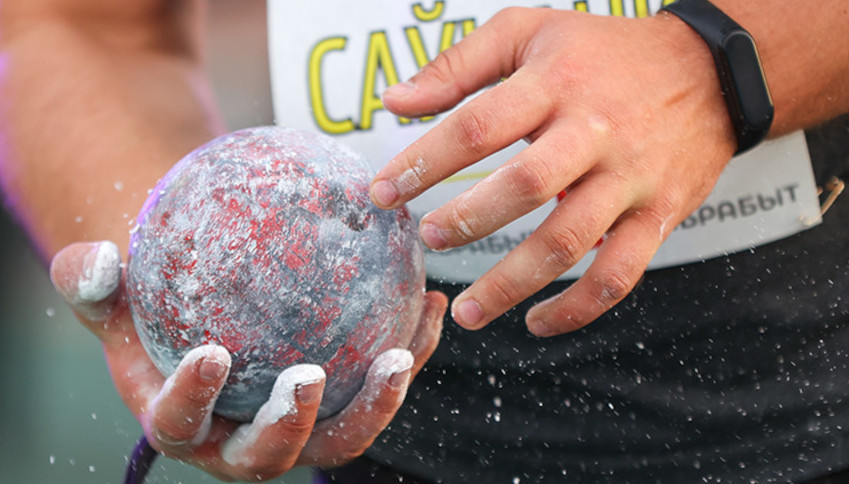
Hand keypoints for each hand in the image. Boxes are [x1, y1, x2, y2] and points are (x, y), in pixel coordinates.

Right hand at [50, 241, 445, 480]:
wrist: (204, 314)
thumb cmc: (150, 304)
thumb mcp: (111, 292)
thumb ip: (90, 282)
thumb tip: (94, 262)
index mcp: (183, 422)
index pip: (181, 423)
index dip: (194, 398)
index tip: (211, 353)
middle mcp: (242, 440)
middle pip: (272, 454)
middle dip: (292, 426)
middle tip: (310, 376)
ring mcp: (299, 427)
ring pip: (343, 435)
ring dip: (376, 404)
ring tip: (400, 353)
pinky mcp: (343, 403)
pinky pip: (380, 386)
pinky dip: (410, 350)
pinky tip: (429, 300)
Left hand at [370, 8, 736, 336]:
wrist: (708, 71)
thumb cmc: (604, 52)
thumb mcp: (530, 32)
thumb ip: (458, 65)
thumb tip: (394, 100)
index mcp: (554, 84)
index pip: (477, 126)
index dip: (423, 162)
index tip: (383, 193)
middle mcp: (594, 131)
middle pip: (524, 185)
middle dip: (469, 220)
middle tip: (429, 239)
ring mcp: (629, 178)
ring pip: (569, 241)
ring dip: (513, 283)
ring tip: (470, 311)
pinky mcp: (658, 215)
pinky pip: (619, 273)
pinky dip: (578, 308)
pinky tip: (537, 322)